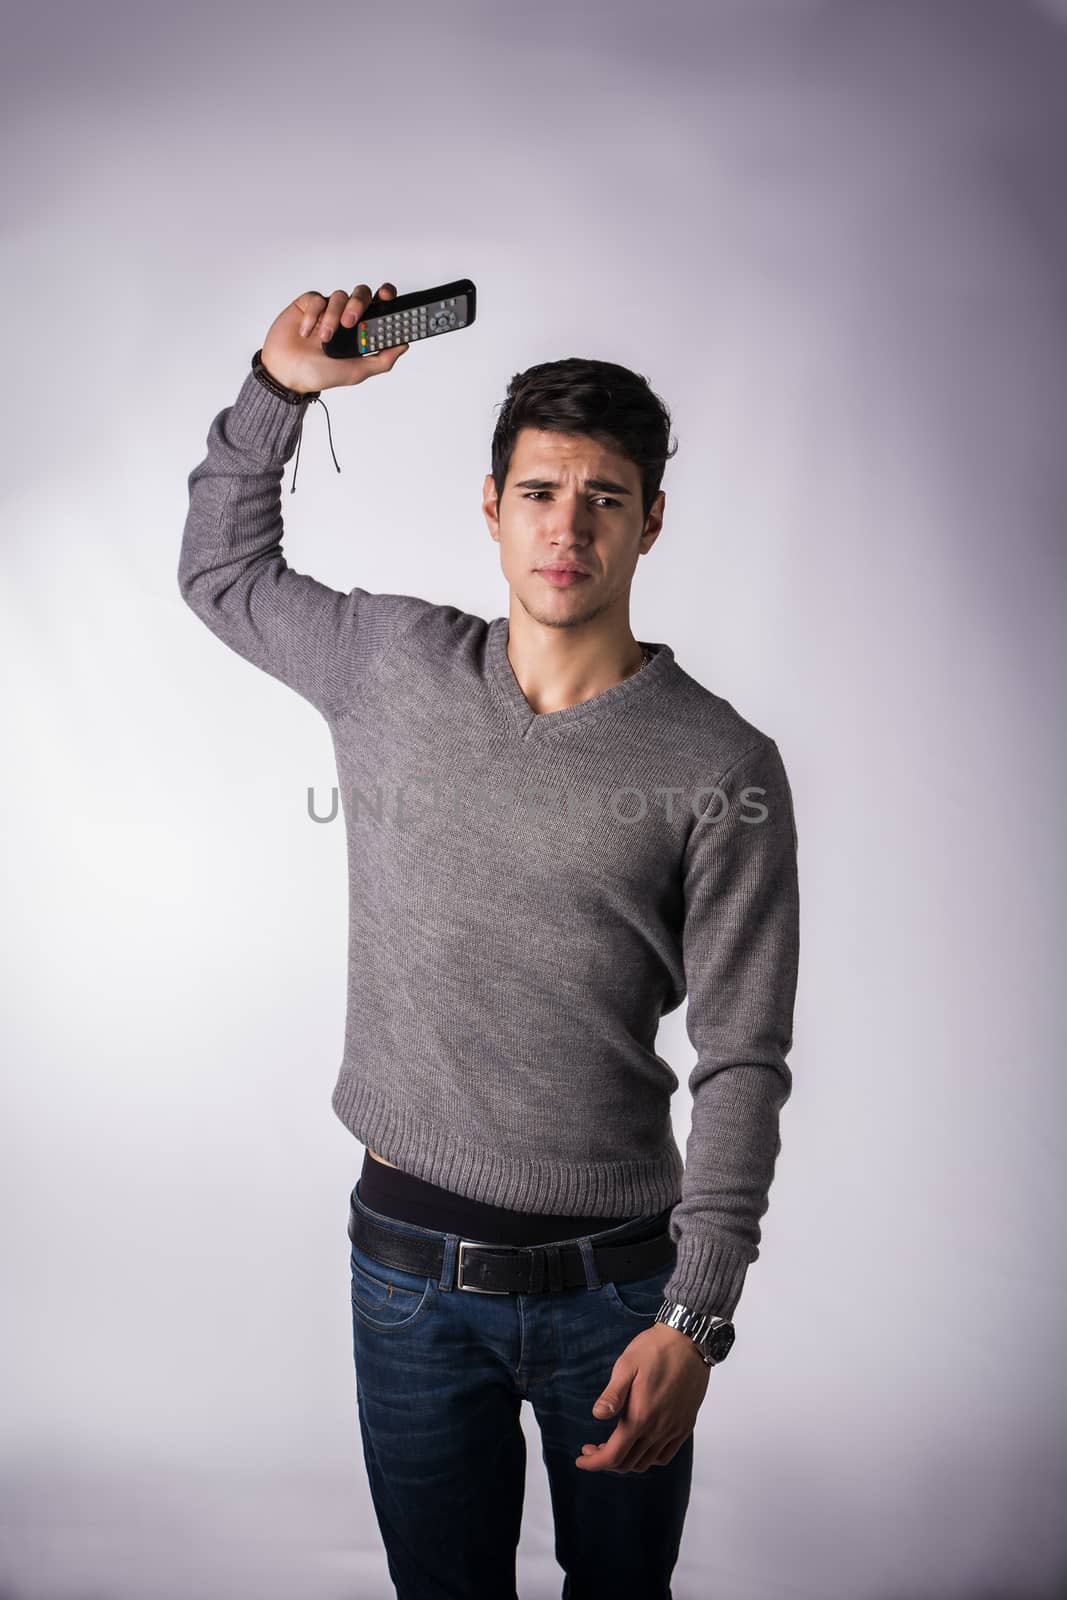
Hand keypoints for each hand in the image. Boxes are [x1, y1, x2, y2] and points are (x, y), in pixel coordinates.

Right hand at [260, 281, 409, 394]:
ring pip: (339, 296)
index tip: (387, 297)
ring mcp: (327, 309)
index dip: (385, 296)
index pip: (378, 306)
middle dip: (358, 304)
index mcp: (360, 330)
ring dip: (333, 317)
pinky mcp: (308, 305)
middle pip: (361, 294)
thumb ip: (381, 360)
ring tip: (325, 338)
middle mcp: (346, 316)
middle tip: (350, 322)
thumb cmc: (320, 374)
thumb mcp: (356, 371)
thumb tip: (403, 345)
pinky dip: (313, 316)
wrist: (286, 374)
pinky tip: (306, 332)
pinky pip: (316, 299)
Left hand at [575, 1322, 710, 1474]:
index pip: (613, 1455)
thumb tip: (597, 1415)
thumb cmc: (655, 1350)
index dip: (594, 1463)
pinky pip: (665, 1456)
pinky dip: (649, 1459)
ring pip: (646, 1462)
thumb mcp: (626, 1365)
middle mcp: (658, 1429)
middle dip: (605, 1461)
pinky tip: (640, 1446)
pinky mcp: (685, 1425)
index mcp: (640, 1416)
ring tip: (613, 1446)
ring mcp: (674, 1429)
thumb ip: (613, 1394)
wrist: (689, 1341)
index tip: (581, 1460)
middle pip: (627, 1463)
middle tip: (592, 1449)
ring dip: (626, 1461)